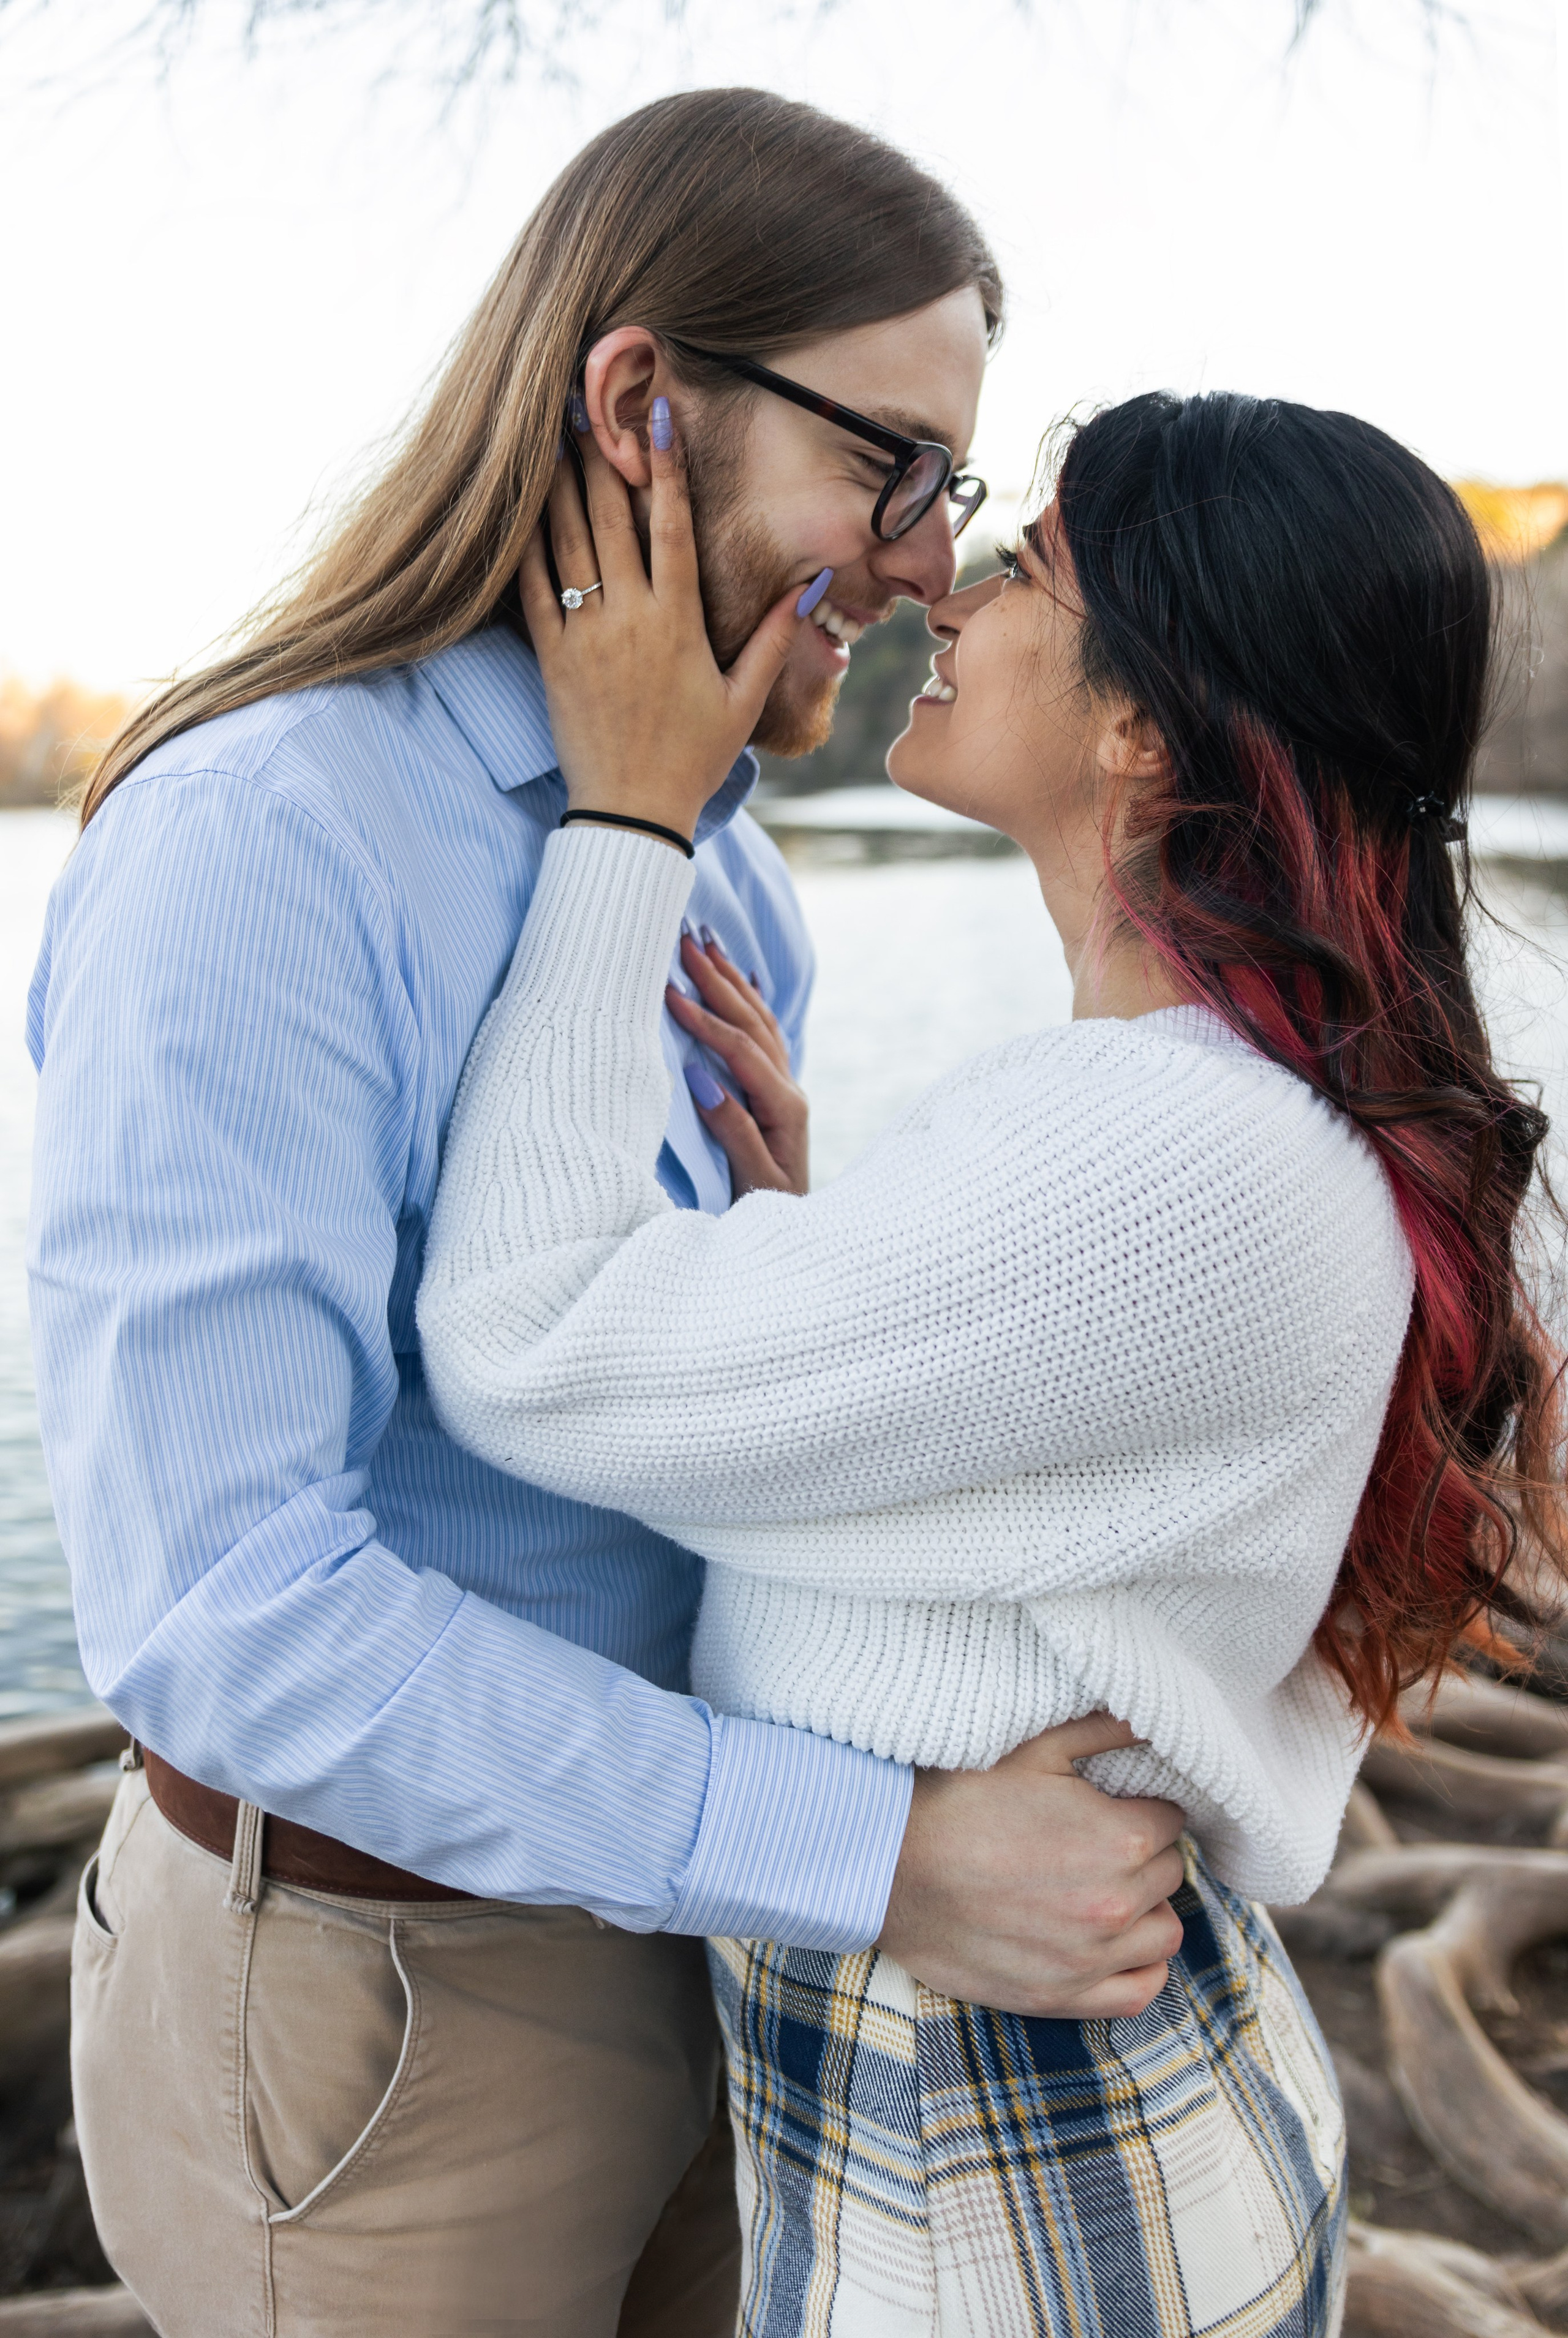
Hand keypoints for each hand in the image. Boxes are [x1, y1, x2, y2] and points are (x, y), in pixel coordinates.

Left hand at [519, 405, 817, 843]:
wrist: (631, 811)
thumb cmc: (693, 758)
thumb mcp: (743, 700)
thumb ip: (772, 637)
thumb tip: (811, 585)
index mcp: (679, 622)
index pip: (674, 527)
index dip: (667, 468)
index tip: (658, 419)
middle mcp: (629, 618)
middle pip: (612, 518)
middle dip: (600, 457)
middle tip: (588, 404)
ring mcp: (585, 636)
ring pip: (568, 543)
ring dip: (559, 486)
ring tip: (551, 437)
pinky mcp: (551, 657)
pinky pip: (532, 589)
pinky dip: (525, 544)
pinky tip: (520, 507)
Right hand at [670, 929, 807, 1196]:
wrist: (797, 1234)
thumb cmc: (768, 1215)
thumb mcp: (752, 1182)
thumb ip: (732, 1130)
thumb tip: (701, 1078)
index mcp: (784, 1108)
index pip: (740, 1050)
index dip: (705, 1020)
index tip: (670, 992)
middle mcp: (789, 1092)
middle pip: (753, 1022)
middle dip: (718, 980)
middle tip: (686, 941)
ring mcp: (785, 1091)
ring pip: (760, 1022)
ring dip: (733, 981)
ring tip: (707, 944)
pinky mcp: (777, 1095)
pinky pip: (766, 1036)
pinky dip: (752, 1001)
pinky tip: (745, 978)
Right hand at [876, 1712, 1186, 2016]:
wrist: (891, 1867)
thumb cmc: (959, 1799)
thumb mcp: (1033, 1747)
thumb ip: (1102, 1731)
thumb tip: (1149, 1719)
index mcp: (1121, 1838)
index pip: (1171, 1820)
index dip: (1143, 1807)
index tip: (1113, 1805)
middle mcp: (1118, 1903)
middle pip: (1168, 1872)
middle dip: (1143, 1852)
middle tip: (1100, 1840)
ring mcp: (1092, 1958)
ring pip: (1165, 1932)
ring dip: (1146, 1907)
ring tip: (1107, 1888)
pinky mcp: (1063, 1996)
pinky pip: (1141, 1991)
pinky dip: (1139, 1966)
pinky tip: (1114, 1941)